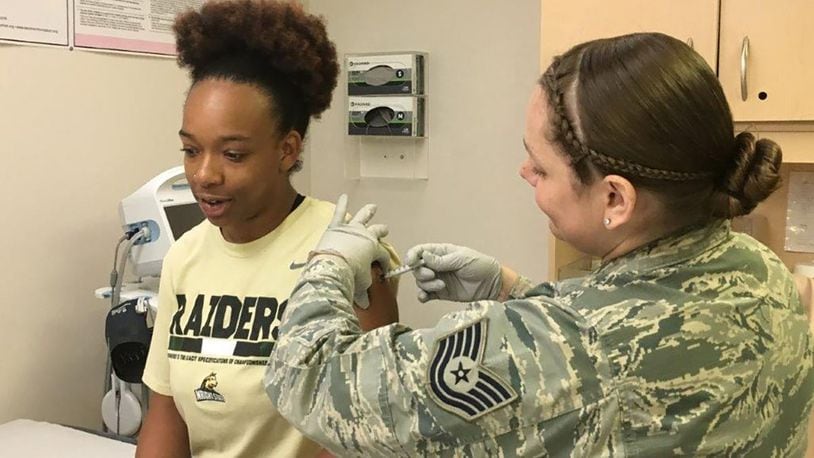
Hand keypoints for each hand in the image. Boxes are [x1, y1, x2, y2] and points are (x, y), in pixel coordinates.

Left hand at [313, 194, 390, 308]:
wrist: (333, 267)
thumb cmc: (351, 276)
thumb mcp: (361, 284)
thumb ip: (364, 289)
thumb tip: (364, 304)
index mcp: (374, 248)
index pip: (383, 255)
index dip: (384, 263)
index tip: (383, 271)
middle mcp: (365, 235)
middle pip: (377, 231)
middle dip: (381, 231)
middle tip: (384, 230)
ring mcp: (351, 228)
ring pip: (362, 217)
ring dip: (367, 212)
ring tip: (372, 207)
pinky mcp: (335, 226)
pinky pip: (339, 213)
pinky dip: (341, 204)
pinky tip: (343, 196)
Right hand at [404, 243, 501, 302]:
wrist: (492, 284)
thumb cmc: (480, 265)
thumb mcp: (461, 259)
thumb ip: (441, 260)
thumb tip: (424, 256)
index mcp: (441, 252)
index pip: (420, 251)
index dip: (412, 255)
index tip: (411, 262)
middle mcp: (437, 266)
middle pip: (418, 269)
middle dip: (421, 273)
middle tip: (432, 275)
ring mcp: (438, 279)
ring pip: (421, 282)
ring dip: (427, 285)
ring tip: (441, 285)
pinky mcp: (441, 293)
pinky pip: (426, 295)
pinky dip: (422, 296)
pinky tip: (425, 296)